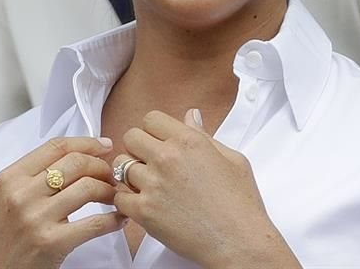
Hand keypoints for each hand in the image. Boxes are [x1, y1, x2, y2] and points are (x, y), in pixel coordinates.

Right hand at [0, 136, 127, 268]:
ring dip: (109, 190)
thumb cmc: (3, 236)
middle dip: (101, 165)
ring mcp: (37, 218)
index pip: (55, 147)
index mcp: (10, 178)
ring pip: (88, 187)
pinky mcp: (53, 242)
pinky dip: (114, 219)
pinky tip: (118, 219)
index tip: (103, 146)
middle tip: (110, 175)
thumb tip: (75, 157)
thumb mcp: (7, 197)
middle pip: (75, 163)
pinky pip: (95, 223)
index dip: (86, 142)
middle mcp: (22, 194)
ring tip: (114, 196)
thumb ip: (32, 176)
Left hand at [111, 109, 299, 268]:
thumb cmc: (240, 205)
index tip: (159, 143)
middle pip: (130, 137)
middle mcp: (167, 158)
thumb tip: (190, 115)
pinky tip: (144, 205)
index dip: (154, 131)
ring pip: (121, 165)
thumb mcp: (231, 159)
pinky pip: (119, 197)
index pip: (151, 119)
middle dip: (139, 148)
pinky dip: (127, 201)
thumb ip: (205, 134)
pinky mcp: (144, 210)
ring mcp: (153, 184)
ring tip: (148, 186)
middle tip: (151, 164)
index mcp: (188, 141)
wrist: (240, 243)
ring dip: (131, 174)